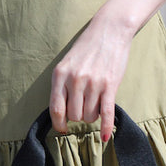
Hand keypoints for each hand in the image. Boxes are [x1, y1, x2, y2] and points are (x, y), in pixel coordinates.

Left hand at [49, 15, 133, 142]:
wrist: (110, 29)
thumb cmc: (88, 46)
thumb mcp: (68, 62)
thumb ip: (63, 84)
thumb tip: (61, 112)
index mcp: (60, 73)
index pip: (55, 109)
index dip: (59, 124)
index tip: (63, 129)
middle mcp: (75, 79)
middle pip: (74, 115)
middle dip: (79, 116)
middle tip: (85, 106)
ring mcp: (93, 83)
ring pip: (90, 116)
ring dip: (93, 115)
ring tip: (96, 102)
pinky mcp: (109, 85)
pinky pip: (106, 114)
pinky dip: (107, 127)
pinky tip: (107, 136)